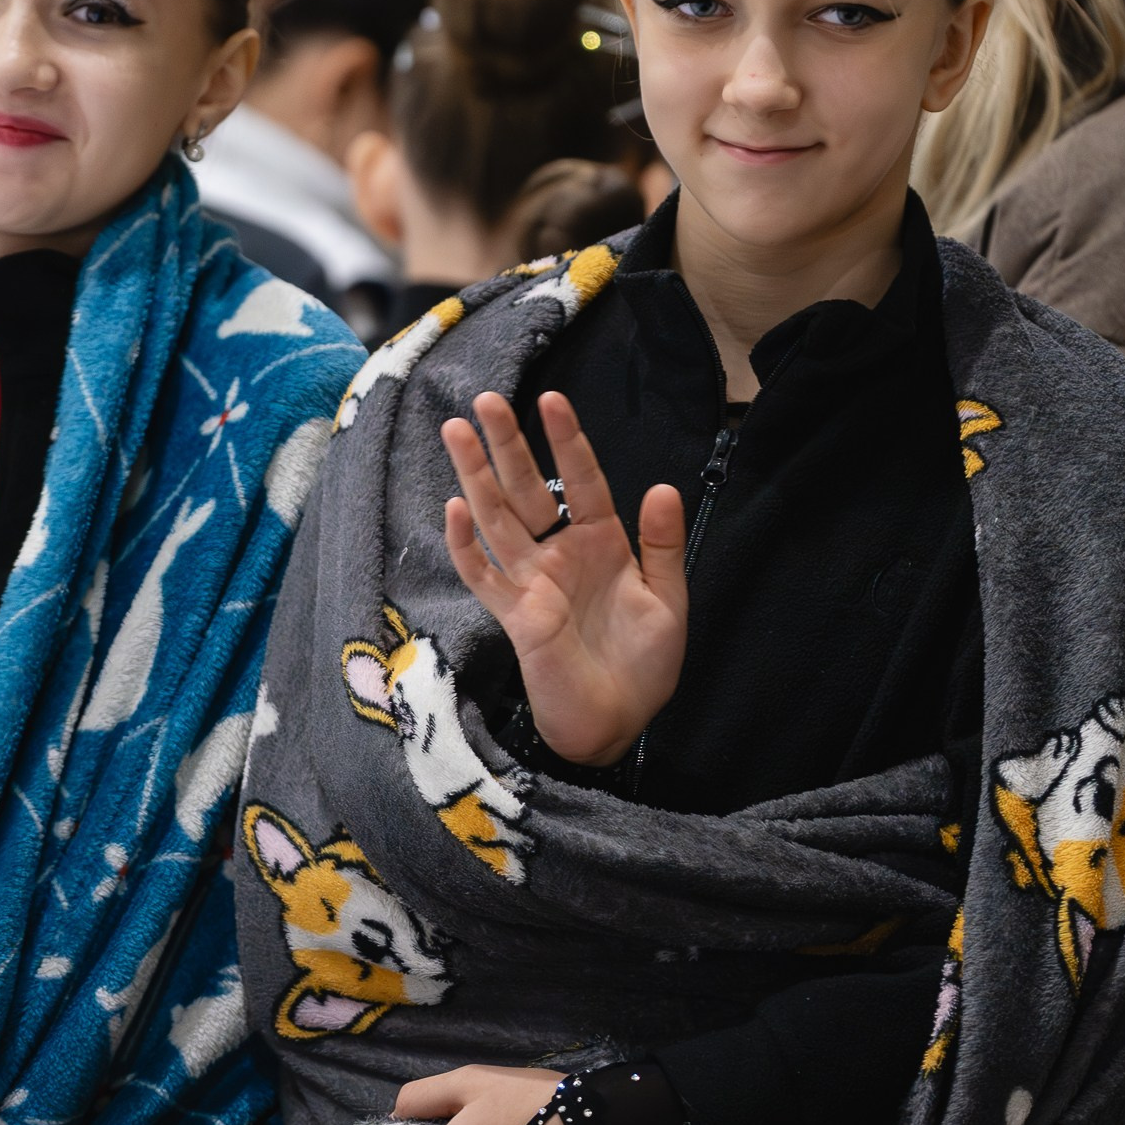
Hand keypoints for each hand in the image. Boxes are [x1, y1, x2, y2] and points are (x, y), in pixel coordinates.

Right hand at [441, 392, 686, 766]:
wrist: (619, 724)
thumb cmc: (645, 665)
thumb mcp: (668, 601)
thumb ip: (662, 546)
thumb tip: (661, 486)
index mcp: (602, 544)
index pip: (582, 482)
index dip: (567, 442)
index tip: (553, 400)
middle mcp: (561, 555)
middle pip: (527, 490)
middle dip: (506, 445)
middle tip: (485, 400)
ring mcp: (533, 583)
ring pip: (498, 520)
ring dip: (476, 476)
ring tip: (457, 431)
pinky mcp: (516, 617)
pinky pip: (484, 576)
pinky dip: (467, 546)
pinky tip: (456, 510)